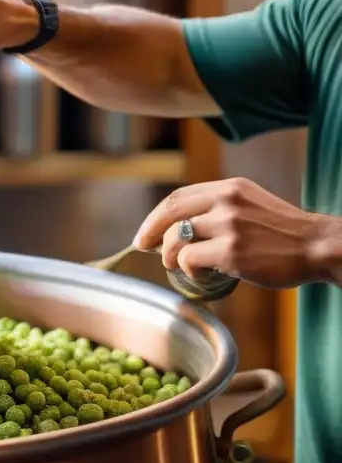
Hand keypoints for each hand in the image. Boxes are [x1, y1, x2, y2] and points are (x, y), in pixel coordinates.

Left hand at [132, 176, 332, 289]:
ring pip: (176, 239)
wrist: (318, 246)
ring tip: (180, 266)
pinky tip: (202, 275)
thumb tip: (175, 228)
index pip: (177, 197)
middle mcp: (226, 201)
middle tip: (143, 247)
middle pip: (169, 213)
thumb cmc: (282, 233)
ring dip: (171, 257)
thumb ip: (217, 208)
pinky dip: (189, 270)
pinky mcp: (232, 252)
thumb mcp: (249, 205)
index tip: (146, 232)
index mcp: (229, 188)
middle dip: (150, 233)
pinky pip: (190, 260)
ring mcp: (229, 226)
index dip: (155, 216)